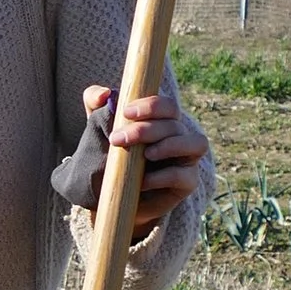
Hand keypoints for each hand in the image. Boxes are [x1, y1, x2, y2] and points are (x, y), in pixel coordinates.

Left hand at [83, 77, 212, 240]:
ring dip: (169, 145)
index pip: (168, 105)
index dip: (151, 106)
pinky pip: (185, 175)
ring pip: (195, 143)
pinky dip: (164, 177)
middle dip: (146, 129)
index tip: (125, 112)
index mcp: (163, 120)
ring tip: (145, 155)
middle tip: (117, 139)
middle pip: (174, 124)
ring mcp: (187, 159)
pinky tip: (143, 181)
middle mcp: (180, 136)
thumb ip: (95, 103)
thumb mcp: (99, 127)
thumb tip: (104, 94)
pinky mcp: (187, 182)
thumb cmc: (112, 155)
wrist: (116, 195)